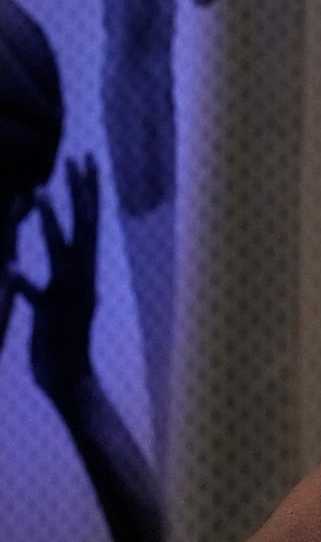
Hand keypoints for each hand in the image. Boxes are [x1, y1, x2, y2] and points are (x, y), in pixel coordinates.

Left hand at [13, 155, 99, 408]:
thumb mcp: (61, 300)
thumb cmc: (61, 342)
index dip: (88, 191)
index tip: (85, 160)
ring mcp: (70, 295)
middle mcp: (83, 277)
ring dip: (49, 221)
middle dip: (80, 192)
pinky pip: (39, 295)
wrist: (70, 382)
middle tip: (77, 159)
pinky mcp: (54, 317)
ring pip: (62, 251)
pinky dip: (26, 282)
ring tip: (35, 193)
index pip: (90, 222)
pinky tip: (11, 268)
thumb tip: (64, 252)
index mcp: (84, 272)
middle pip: (85, 226)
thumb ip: (61, 275)